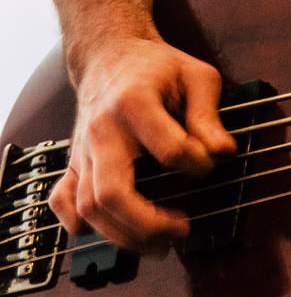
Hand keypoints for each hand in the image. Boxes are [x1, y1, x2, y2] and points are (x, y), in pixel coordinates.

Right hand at [49, 35, 237, 253]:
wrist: (110, 55)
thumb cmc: (158, 66)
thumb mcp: (197, 75)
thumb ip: (209, 114)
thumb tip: (222, 152)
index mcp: (135, 102)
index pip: (169, 149)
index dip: (198, 164)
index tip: (210, 164)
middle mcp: (102, 130)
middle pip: (112, 192)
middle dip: (149, 223)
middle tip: (182, 230)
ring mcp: (82, 150)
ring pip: (88, 208)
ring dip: (124, 235)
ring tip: (161, 242)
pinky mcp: (72, 163)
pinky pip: (63, 203)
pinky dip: (81, 225)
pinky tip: (114, 229)